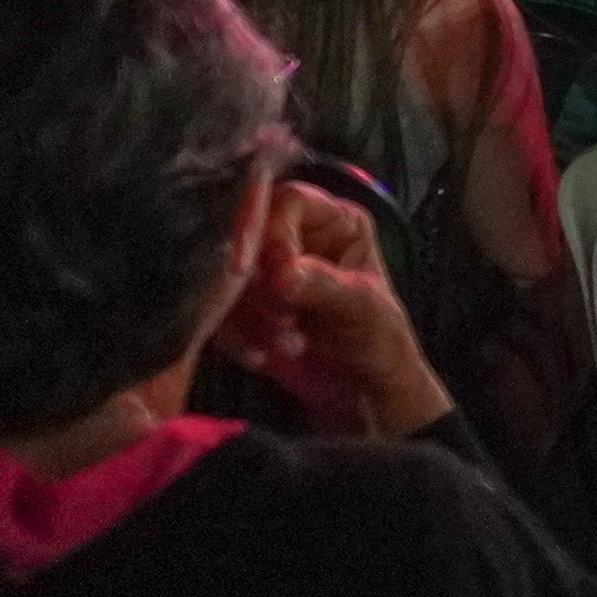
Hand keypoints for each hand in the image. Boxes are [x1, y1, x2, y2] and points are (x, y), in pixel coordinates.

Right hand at [214, 182, 454, 439]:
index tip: (273, 278)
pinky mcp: (241, 308)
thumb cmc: (379, 340)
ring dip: (250, 316)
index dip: (273, 232)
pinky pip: (216, 311)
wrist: (362, 395)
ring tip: (289, 343)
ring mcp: (264, 272)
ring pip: (226, 276)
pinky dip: (236, 336)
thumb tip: (280, 274)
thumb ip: (323, 285)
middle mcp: (296, 237)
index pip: (289, 201)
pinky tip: (263, 356)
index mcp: (335, 221)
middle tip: (282, 319)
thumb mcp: (363, 308)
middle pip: (247, 235)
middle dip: (258, 284)